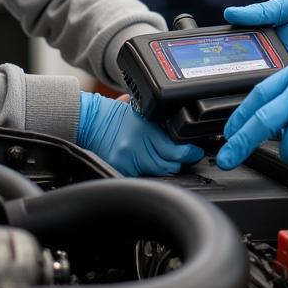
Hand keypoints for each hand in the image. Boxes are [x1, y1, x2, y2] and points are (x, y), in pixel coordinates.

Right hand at [77, 92, 202, 175]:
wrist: (91, 121)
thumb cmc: (115, 114)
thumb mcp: (142, 112)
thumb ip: (161, 122)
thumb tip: (183, 130)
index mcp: (146, 130)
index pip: (176, 151)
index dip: (190, 152)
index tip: (196, 151)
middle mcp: (137, 148)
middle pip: (170, 166)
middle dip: (181, 161)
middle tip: (187, 155)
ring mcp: (129, 162)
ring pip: (159, 173)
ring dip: (167, 167)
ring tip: (170, 158)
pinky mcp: (122, 171)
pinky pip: (144, 176)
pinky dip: (151, 171)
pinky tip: (152, 163)